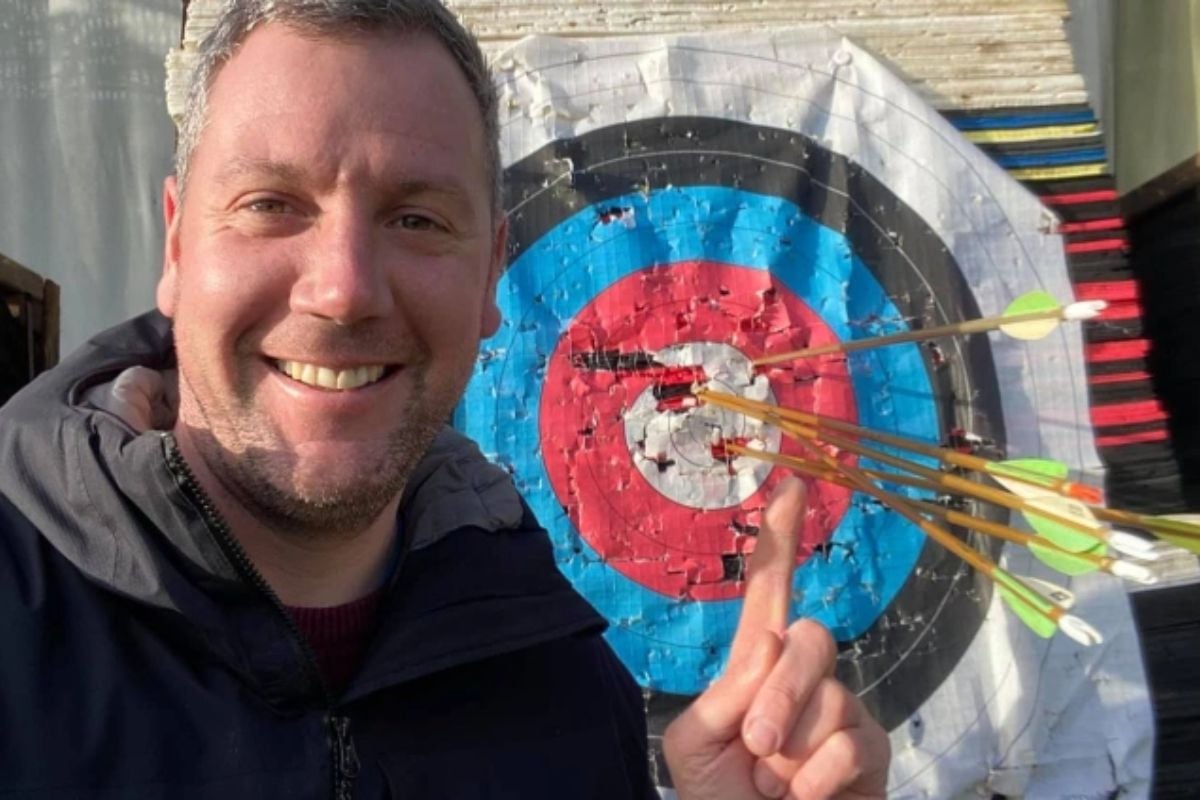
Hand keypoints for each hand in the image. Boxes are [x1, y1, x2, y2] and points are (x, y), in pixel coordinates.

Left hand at [662, 476, 889, 798]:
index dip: (780, 539)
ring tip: (776, 788)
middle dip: (780, 696)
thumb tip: (774, 649)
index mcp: (754, 669)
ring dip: (792, 753)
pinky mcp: (872, 748)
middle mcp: (804, 677)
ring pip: (830, 695)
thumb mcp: (696, 745)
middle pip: (807, 637)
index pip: (770, 593)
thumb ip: (726, 693)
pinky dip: (816, 780)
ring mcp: (842, 710)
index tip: (791, 482)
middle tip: (757, 749)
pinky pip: (852, 741)